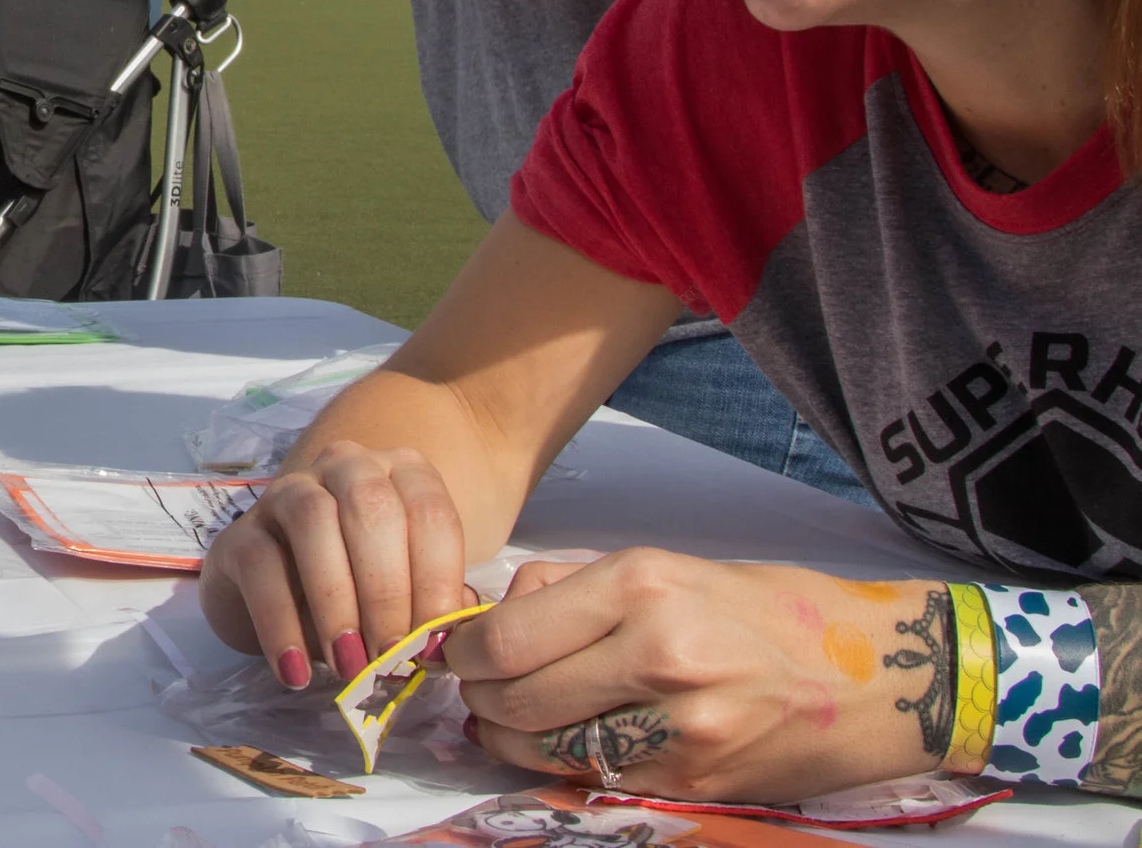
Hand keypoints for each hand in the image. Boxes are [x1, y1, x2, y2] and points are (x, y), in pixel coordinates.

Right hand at [198, 439, 467, 686]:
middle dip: (387, 590)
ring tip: (350, 666)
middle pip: (372, 508)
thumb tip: (448, 640)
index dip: (437, 581)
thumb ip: (432, 610)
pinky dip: (280, 624)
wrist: (278, 600)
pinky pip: (260, 565)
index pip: (430, 514)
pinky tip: (296, 672)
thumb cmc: (359, 594)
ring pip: (313, 521)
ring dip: (336, 601)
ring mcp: (287, 493)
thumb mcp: (407, 598)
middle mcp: (346, 468)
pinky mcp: (240, 532)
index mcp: (401, 475)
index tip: (434, 645)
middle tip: (392, 658)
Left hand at [448, 554, 946, 803]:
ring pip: (547, 747)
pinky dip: (561, 765)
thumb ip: (579, 588)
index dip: (468, 652)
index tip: (460, 651)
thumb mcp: (673, 567)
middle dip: (480, 697)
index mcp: (644, 586)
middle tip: (474, 691)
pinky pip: (597, 779)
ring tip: (502, 720)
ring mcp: (680, 727)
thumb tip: (497, 614)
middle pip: (518, 696)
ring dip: (508, 738)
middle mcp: (658, 654)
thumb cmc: (772, 610)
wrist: (886, 674)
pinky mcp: (695, 780)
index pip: (510, 635)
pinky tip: (556, 746)